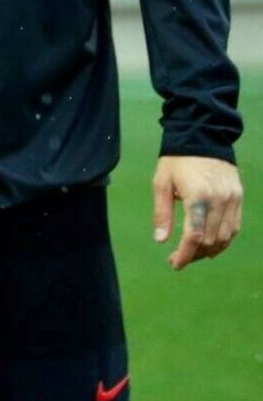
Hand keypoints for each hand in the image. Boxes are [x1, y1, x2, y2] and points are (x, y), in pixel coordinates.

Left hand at [152, 155, 242, 269]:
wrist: (203, 136)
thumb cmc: (176, 159)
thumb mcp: (161, 182)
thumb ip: (162, 212)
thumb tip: (161, 240)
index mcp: (198, 197)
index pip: (195, 236)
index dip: (185, 255)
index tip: (175, 264)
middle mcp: (219, 201)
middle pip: (211, 240)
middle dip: (195, 254)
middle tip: (179, 258)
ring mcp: (233, 200)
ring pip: (226, 237)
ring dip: (210, 250)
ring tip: (193, 253)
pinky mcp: (239, 198)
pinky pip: (235, 227)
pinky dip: (223, 239)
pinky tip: (211, 244)